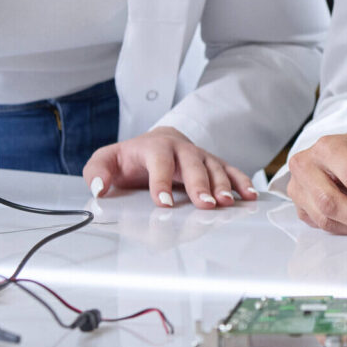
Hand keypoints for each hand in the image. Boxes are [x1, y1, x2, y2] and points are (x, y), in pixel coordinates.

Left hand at [84, 126, 258, 210]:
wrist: (157, 141)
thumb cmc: (131, 158)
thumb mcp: (106, 160)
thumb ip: (96, 171)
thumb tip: (99, 187)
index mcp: (154, 147)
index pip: (159, 163)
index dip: (161, 183)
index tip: (163, 203)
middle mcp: (181, 149)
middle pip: (193, 165)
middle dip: (199, 185)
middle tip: (204, 205)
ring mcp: (200, 156)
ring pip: (214, 168)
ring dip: (223, 186)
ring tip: (226, 203)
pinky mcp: (213, 164)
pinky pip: (231, 171)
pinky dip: (241, 182)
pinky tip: (249, 196)